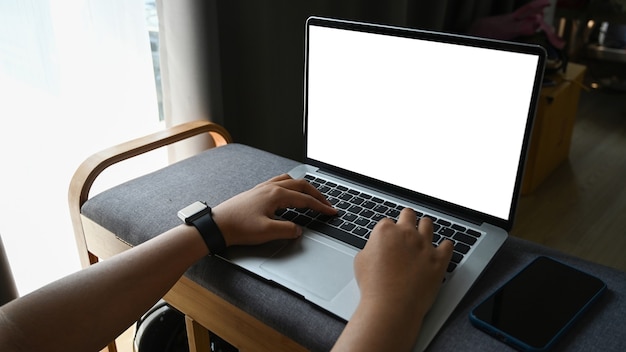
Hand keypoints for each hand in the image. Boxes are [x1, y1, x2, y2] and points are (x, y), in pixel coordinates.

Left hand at [212, 174, 336, 245]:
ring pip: (289, 181)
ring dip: (303, 187)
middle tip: (326, 204)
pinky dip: (290, 186)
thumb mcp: (267, 232)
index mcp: (276, 195)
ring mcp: (262, 188)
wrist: (217, 225)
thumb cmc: (239, 227)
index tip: (332, 212)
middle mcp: (270, 188)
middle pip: (301, 185)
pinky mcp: (256, 192)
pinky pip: (278, 182)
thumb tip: (299, 229)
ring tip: (310, 196)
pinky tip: (288, 195)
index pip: (305, 199)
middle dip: (316, 194)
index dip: (321, 206)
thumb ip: (287, 230)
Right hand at [352, 208, 453, 347]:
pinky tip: (443, 248)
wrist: (392, 306)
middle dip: (406, 219)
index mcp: (385, 231)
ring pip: (428, 224)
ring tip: (423, 233)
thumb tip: (377, 248)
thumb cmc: (374, 287)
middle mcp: (406, 234)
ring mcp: (424, 245)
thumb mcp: (360, 261)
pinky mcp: (439, 259)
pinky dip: (445, 246)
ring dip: (424, 227)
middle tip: (406, 225)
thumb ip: (371, 248)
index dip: (386, 231)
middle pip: (408, 214)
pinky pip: (448, 245)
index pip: (387, 222)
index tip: (387, 239)